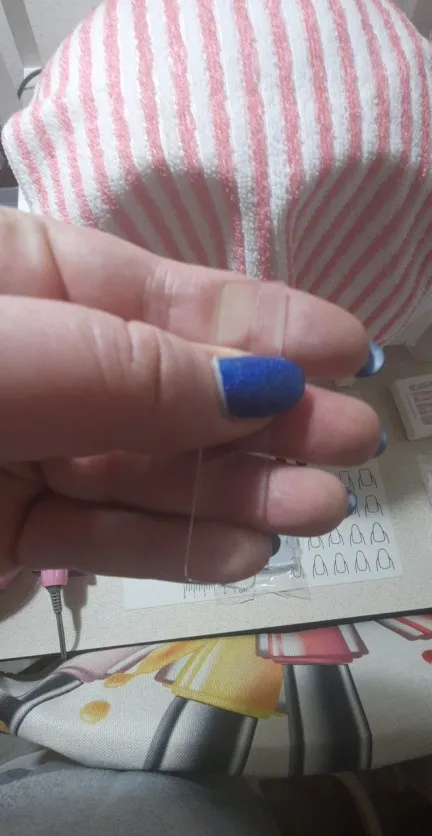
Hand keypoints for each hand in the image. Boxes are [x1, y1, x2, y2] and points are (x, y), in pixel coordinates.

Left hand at [0, 209, 381, 582]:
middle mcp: (34, 366)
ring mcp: (20, 454)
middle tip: (351, 439)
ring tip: (317, 508)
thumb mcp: (10, 357)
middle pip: (165, 392)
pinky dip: (169, 549)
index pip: (154, 294)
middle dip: (263, 418)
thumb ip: (129, 371)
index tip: (346, 347)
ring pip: (141, 474)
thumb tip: (259, 388)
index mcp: (20, 281)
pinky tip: (241, 551)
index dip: (256, 322)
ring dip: (234, 495)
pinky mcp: (8, 538)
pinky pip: (97, 542)